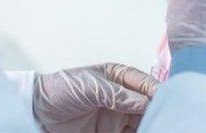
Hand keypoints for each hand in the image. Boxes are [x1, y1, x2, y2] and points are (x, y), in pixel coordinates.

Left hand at [33, 63, 158, 132]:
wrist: (37, 112)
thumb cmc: (59, 89)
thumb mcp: (87, 85)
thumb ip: (114, 93)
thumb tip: (143, 101)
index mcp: (118, 77)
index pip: (145, 84)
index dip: (158, 92)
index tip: (168, 102)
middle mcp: (122, 97)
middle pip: (148, 106)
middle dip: (157, 113)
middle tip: (164, 122)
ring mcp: (117, 117)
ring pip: (142, 123)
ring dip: (149, 126)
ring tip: (156, 128)